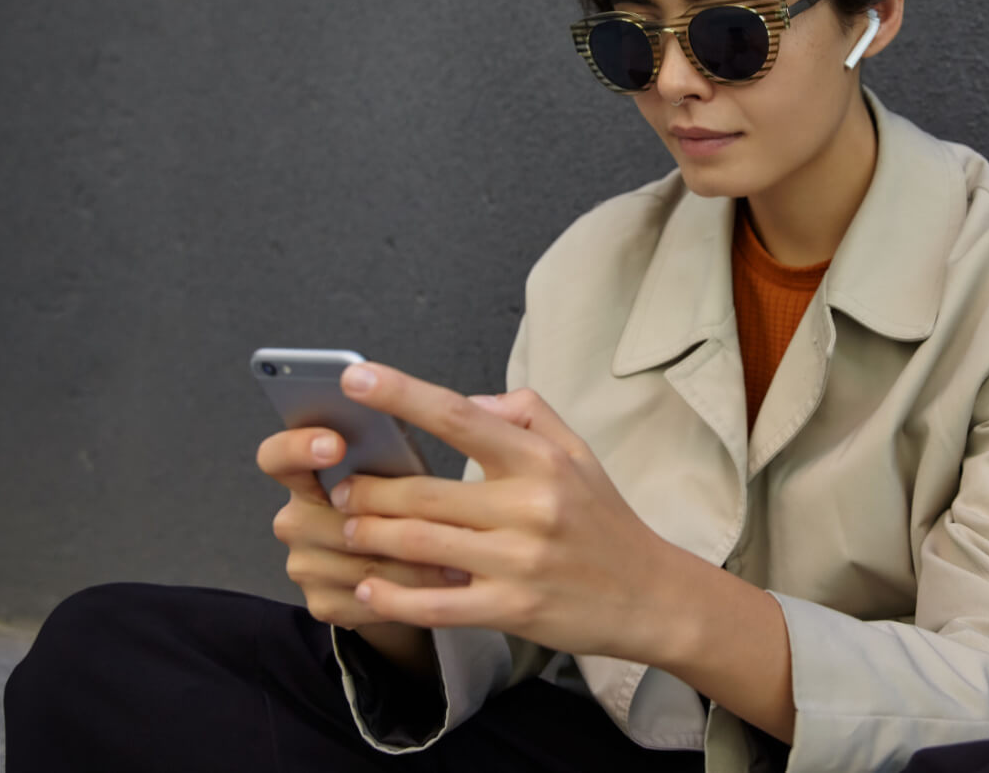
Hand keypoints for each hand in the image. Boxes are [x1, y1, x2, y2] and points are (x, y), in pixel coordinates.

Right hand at [255, 424, 448, 671]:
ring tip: (461, 551)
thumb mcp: (412, 465)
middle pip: (324, 517)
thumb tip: (474, 407)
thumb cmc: (410, 501)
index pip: (277, 456)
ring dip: (410, 559)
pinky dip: (408, 593)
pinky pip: (365, 599)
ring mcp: (305, 564)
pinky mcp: (323, 603)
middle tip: (429, 510)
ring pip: (356, 560)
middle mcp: (297, 518)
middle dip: (382, 517)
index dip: (298, 447)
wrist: (408, 568)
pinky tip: (444, 586)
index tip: (337, 444)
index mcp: (308, 473)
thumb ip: (423, 435)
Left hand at [332, 364, 678, 663]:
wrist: (651, 595)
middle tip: (336, 489)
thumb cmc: (604, 520)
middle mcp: (531, 507)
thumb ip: (527, 413)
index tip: (354, 379)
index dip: (402, 395)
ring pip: (420, 545)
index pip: (460, 417)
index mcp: (541, 460)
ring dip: (370, 537)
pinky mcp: (513, 609)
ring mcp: (520, 562)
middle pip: (423, 492)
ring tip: (346, 529)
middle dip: (366, 491)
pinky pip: (436, 606)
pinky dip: (393, 598)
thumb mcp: (579, 452)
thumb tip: (470, 400)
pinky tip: (368, 589)